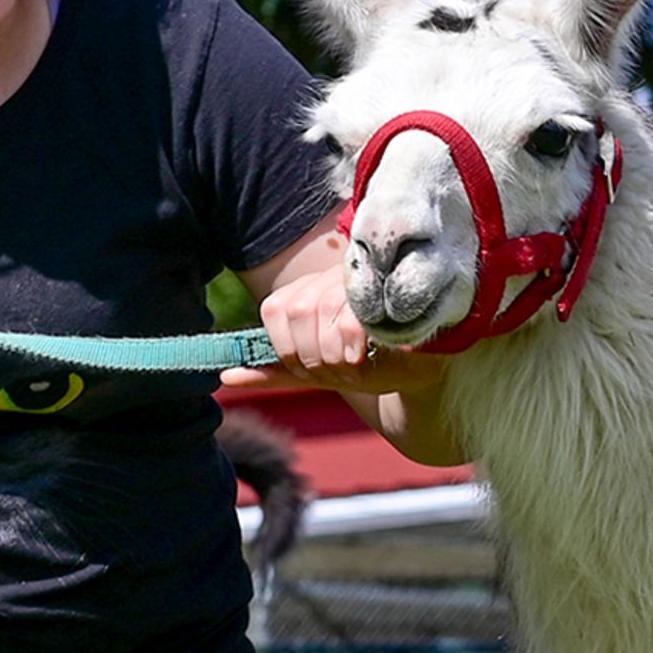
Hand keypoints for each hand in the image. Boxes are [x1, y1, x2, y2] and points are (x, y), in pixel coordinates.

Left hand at [231, 252, 453, 396]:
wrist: (428, 365)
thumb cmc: (369, 362)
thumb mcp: (315, 369)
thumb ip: (273, 371)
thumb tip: (224, 376)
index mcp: (312, 288)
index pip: (276, 310)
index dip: (289, 350)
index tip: (317, 368)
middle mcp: (336, 275)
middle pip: (300, 317)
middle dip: (317, 360)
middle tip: (344, 370)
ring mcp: (366, 281)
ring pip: (327, 322)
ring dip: (342, 360)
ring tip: (363, 363)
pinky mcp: (395, 297)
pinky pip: (357, 324)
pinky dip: (361, 349)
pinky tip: (369, 355)